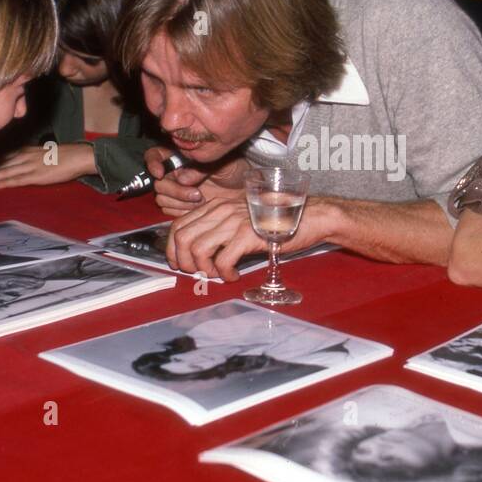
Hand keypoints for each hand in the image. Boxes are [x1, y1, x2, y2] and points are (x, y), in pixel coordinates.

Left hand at [0, 143, 96, 188]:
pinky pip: (17, 179)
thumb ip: (32, 157)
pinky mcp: (37, 176)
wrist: (78, 156)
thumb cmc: (65, 156)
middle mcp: (25, 157)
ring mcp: (30, 166)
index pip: (3, 157)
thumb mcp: (44, 153)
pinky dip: (5, 182)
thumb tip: (23, 164)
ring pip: (5, 172)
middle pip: (0, 164)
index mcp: (26, 151)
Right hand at [146, 147, 247, 216]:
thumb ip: (201, 169)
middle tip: (197, 195)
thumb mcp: (222, 165)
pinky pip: (169, 211)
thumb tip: (182, 178)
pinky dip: (182, 211)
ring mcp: (176, 190)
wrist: (244, 192)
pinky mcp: (179, 206)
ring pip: (162, 198)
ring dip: (180, 202)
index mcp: (180, 156)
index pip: (155, 156)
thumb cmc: (235, 172)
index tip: (160, 173)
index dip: (153, 163)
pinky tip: (198, 209)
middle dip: (176, 191)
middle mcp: (174, 173)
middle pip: (158, 182)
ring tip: (202, 201)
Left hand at [165, 196, 330, 281]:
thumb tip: (198, 252)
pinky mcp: (248, 236)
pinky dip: (224, 274)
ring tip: (217, 275)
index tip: (181, 264)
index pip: (179, 225)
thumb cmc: (276, 221)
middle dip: (184, 262)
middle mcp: (221, 210)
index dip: (173, 249)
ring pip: (197, 250)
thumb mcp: (242, 219)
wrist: (308, 217)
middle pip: (182, 238)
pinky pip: (222, 261)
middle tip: (198, 274)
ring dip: (204, 270)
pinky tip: (234, 275)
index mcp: (216, 205)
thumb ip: (220, 229)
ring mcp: (234, 221)